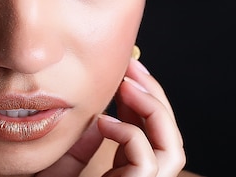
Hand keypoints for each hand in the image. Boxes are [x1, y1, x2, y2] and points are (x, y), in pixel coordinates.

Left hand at [38, 58, 185, 176]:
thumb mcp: (62, 164)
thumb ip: (82, 145)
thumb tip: (102, 116)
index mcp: (126, 174)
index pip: (152, 134)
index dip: (147, 101)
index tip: (129, 70)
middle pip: (170, 138)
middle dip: (155, 97)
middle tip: (132, 68)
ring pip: (173, 150)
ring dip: (154, 111)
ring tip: (127, 87)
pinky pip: (149, 163)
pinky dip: (131, 135)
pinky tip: (104, 123)